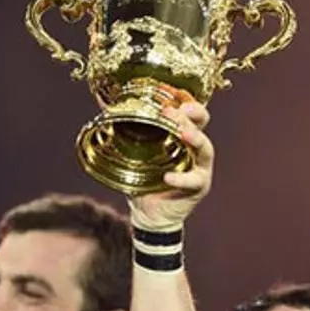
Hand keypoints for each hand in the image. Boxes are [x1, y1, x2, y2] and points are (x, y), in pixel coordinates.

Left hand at [128, 86, 214, 229]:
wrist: (149, 212)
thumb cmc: (143, 179)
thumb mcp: (132, 152)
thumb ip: (123, 129)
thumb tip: (103, 103)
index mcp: (181, 136)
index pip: (191, 113)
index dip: (187, 103)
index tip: (173, 97)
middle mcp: (194, 148)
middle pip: (202, 126)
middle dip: (190, 116)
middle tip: (174, 111)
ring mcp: (200, 167)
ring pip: (205, 149)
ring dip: (195, 138)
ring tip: (182, 134)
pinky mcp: (198, 187)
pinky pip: (193, 181)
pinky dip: (181, 179)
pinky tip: (167, 177)